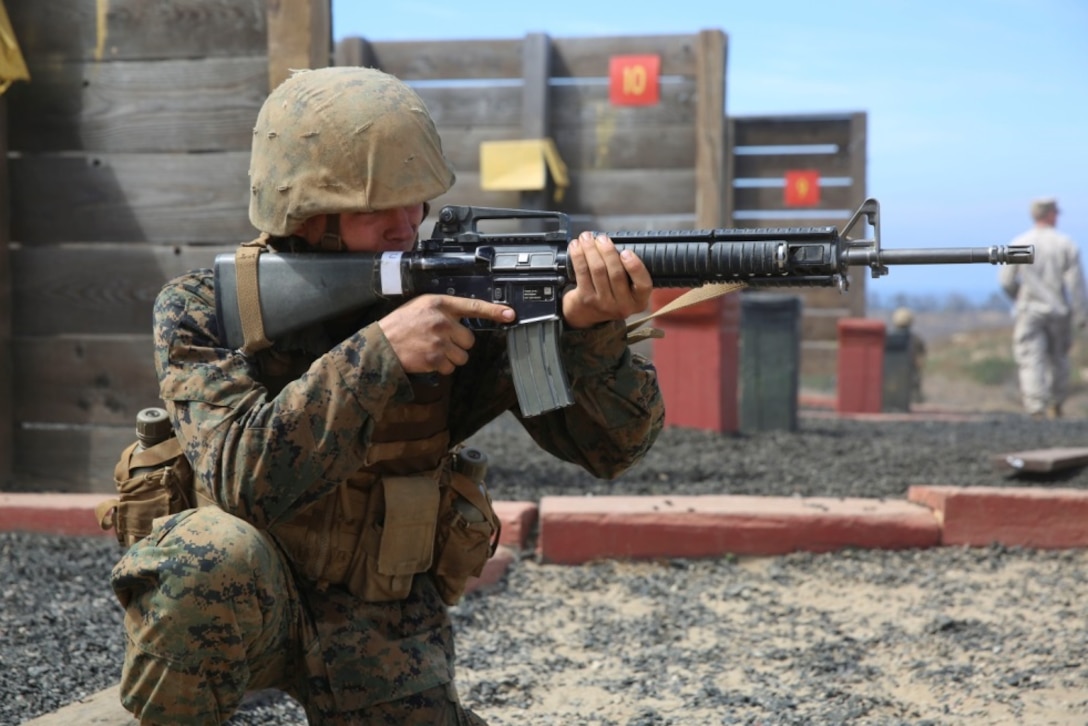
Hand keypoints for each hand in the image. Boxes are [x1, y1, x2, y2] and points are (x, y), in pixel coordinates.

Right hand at [379, 295, 514, 374]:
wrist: (380, 346)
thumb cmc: (399, 326)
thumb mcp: (420, 307)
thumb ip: (443, 311)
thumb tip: (462, 320)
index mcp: (438, 304)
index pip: (472, 305)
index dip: (494, 311)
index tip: (510, 314)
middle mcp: (442, 321)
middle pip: (469, 339)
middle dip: (458, 344)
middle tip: (440, 342)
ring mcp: (439, 341)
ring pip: (462, 356)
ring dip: (451, 357)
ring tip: (432, 351)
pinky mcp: (435, 358)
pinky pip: (451, 368)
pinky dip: (442, 367)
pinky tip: (427, 359)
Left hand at [562, 231, 652, 328]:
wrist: (586, 313)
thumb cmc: (610, 294)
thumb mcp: (627, 289)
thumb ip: (628, 272)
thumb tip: (615, 245)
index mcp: (638, 301)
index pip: (643, 284)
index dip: (635, 267)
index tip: (626, 252)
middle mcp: (622, 305)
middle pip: (616, 273)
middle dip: (608, 251)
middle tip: (602, 238)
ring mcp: (603, 304)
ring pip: (598, 270)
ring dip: (591, 249)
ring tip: (586, 238)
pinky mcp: (586, 299)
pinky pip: (582, 272)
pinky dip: (578, 256)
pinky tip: (576, 246)